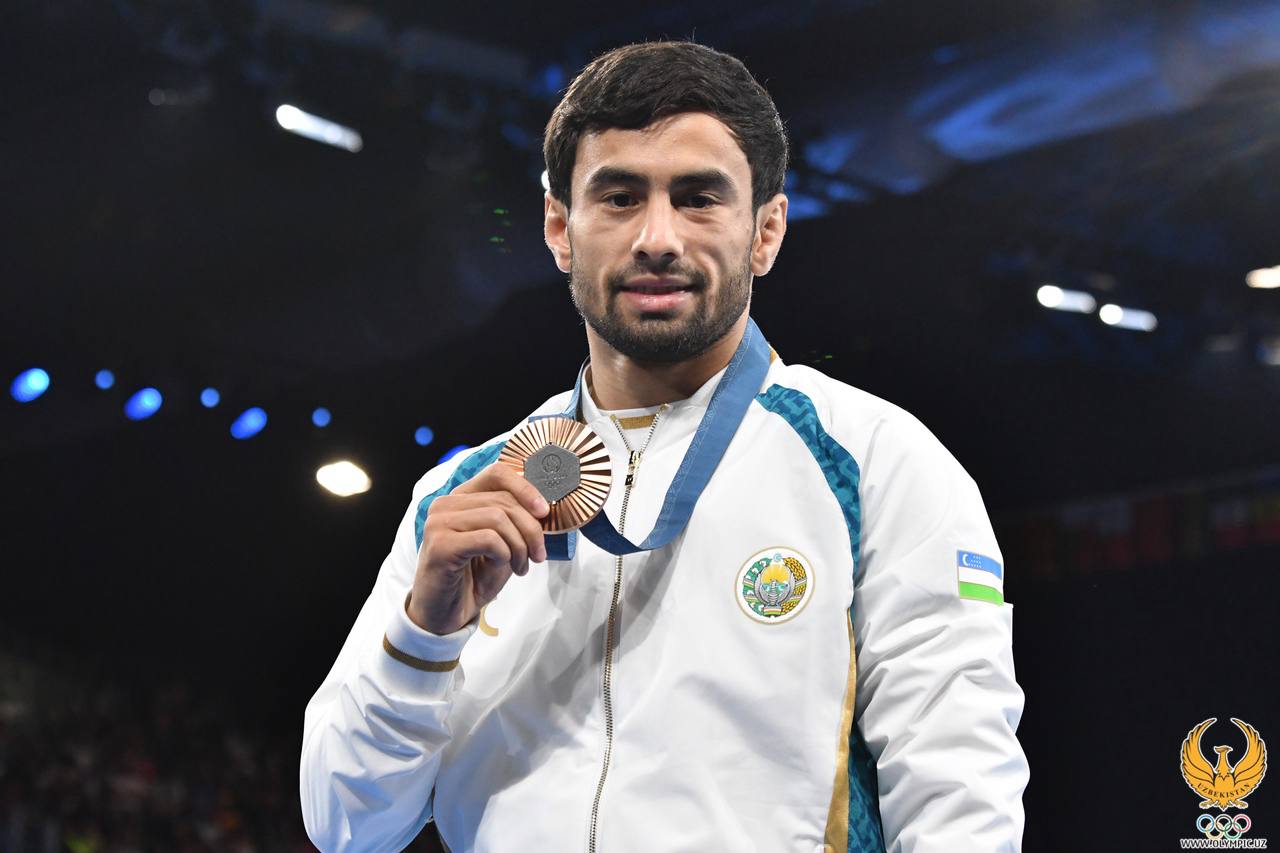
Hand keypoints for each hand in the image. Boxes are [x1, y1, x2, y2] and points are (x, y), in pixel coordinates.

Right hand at [408, 462, 548, 634]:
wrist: (446, 615)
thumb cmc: (473, 578)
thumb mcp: (503, 545)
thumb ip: (516, 522)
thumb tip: (543, 507)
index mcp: (461, 498)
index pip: (497, 473)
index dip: (526, 488)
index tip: (544, 512)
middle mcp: (446, 505)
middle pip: (504, 500)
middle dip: (531, 529)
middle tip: (538, 555)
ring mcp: (439, 523)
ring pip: (499, 518)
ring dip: (519, 546)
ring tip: (521, 566)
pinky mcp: (440, 545)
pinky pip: (489, 539)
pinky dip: (505, 554)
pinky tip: (500, 566)